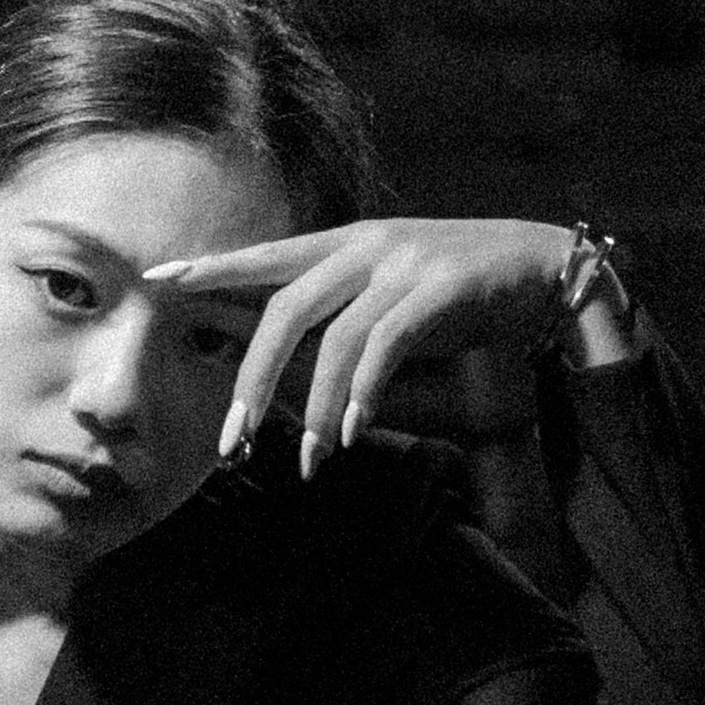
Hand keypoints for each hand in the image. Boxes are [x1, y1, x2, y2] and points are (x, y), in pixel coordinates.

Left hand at [142, 218, 583, 477]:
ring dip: (316, 407)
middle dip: (253, 380)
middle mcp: (367, 247)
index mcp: (345, 244)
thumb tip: (277, 361)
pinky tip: (351, 430)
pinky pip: (387, 344)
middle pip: (285, 310)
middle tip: (232, 439)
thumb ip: (336, 317)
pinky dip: (363, 391)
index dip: (212, 268)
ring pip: (336, 338)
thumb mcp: (388, 293)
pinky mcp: (443, 286)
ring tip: (306, 459)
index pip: (265, 257)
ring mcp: (405, 263)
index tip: (156, 282)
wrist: (547, 268)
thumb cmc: (459, 291)